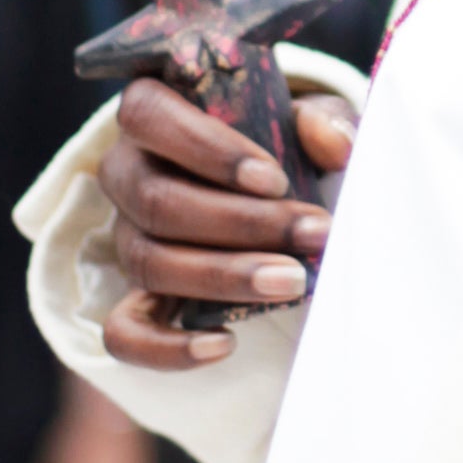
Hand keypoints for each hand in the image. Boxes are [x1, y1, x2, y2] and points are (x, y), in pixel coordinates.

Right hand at [98, 84, 356, 373]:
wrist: (268, 193)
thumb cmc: (277, 144)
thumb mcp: (302, 119)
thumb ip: (320, 121)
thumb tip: (338, 145)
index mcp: (149, 115)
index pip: (147, 114)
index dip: (206, 148)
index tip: (275, 178)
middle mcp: (125, 174)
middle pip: (157, 200)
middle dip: (241, 222)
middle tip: (313, 233)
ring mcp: (125, 238)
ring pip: (149, 261)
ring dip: (225, 275)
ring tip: (293, 280)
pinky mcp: (133, 297)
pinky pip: (125, 332)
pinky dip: (168, 347)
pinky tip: (224, 344)